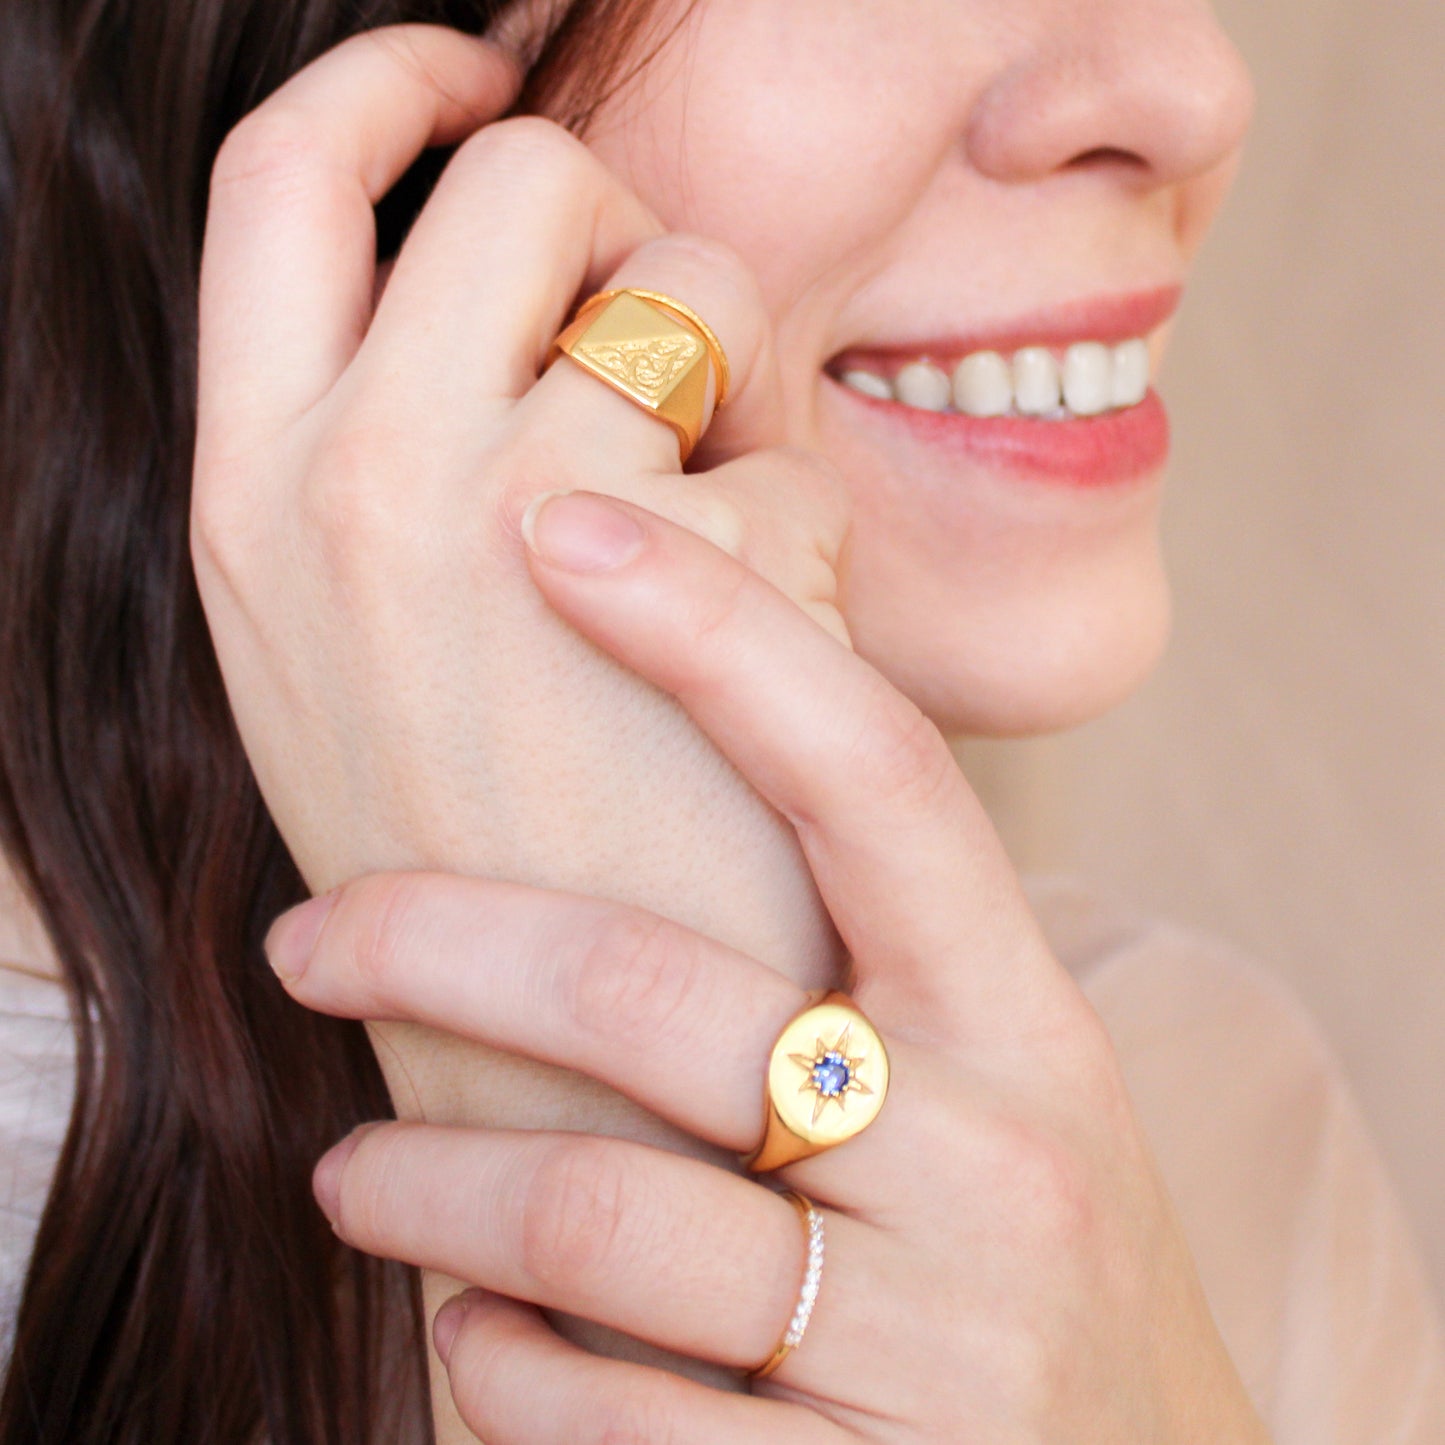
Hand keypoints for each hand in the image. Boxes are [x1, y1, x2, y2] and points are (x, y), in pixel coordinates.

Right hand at [193, 29, 852, 1432]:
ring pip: (694, 283)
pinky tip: (763, 669)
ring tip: (705, 537)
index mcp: (248, 495)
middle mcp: (361, 480)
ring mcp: (533, 528)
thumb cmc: (471, 855)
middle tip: (642, 341)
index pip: (281, 180)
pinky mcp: (701, 592)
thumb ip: (379, 455)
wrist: (558, 1083)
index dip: (387, 87)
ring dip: (730, 374)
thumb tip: (505, 290)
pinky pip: (794, 456)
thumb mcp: (347, 644)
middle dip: (605, 224)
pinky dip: (800, 528)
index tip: (471, 72)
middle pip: (513, 178)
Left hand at [265, 494, 1270, 1442]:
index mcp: (1028, 1020)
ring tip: (353, 1175)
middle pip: (660, 992)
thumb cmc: (1034, 1260)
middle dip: (441, 946)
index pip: (872, 773)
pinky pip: (599, 1411)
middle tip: (308, 937)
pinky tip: (475, 1335)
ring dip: (430, 1186)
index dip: (718, 635)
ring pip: (598, 1214)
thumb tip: (652, 805)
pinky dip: (497, 1363)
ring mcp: (940, 1343)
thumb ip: (869, 970)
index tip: (558, 532)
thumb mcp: (1005, 1091)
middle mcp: (1002, 1162)